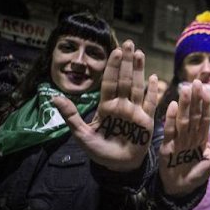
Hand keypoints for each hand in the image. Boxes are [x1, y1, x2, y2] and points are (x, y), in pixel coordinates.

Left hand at [54, 40, 157, 171]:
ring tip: (141, 54)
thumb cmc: (100, 151)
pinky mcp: (146, 121)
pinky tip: (155, 78)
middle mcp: (121, 105)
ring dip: (139, 71)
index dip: (113, 67)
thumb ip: (71, 116)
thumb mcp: (82, 135)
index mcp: (106, 106)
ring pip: (137, 87)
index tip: (116, 51)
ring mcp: (134, 111)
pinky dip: (153, 91)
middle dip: (127, 61)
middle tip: (130, 43)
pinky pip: (150, 103)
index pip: (110, 82)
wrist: (118, 166)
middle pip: (125, 79)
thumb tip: (54, 97)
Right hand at [159, 80, 209, 195]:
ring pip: (182, 119)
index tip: (207, 90)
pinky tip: (173, 106)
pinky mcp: (167, 146)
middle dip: (195, 99)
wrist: (182, 188)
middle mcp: (189, 134)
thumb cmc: (198, 173)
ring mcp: (178, 139)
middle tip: (196, 82)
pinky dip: (170, 119)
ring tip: (186, 90)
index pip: (204, 117)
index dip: (206, 104)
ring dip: (184, 105)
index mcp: (201, 136)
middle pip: (193, 114)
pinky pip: (170, 131)